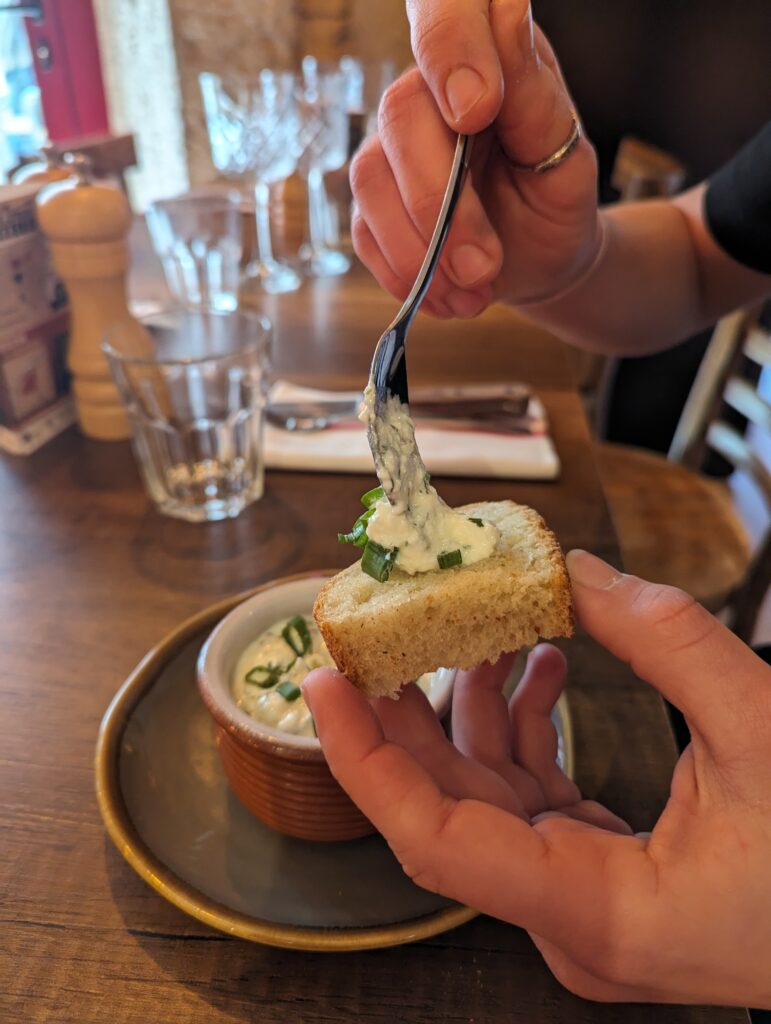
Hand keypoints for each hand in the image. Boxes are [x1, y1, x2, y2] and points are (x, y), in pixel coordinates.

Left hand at [304, 551, 770, 1007]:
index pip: (435, 840)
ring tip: (490, 630)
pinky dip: (528, 732)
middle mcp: (574, 921)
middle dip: (412, 710)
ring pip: (492, 797)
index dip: (367, 759)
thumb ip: (667, 641)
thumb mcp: (764, 733)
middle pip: (451, 806)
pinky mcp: (604, 879)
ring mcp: (586, 904)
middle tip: (386, 629)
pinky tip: (541, 671)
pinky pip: (536, 801)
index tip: (325, 685)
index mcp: (598, 913)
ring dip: (482, 707)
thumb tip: (582, 574)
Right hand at [350, 0, 599, 319]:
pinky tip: (450, 297)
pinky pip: (365, 232)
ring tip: (476, 289)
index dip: (449, 48)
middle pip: (400, 117)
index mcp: (484, 57)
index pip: (446, 12)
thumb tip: (508, 13)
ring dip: (421, 250)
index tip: (475, 110)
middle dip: (440, 202)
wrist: (541, 259)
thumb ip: (533, 95)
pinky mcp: (375, 204)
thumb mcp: (565, 152)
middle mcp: (427, 91)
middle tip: (484, 263)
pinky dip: (406, 275)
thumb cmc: (555, 197)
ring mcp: (393, 148)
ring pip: (371, 179)